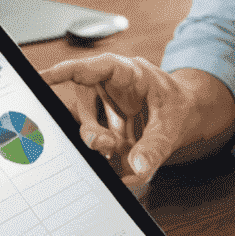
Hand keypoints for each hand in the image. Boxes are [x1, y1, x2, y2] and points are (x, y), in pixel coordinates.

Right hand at [41, 54, 209, 191]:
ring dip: (98, 141)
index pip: (94, 68)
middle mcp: (114, 86)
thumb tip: (137, 168)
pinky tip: (121, 164)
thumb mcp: (174, 124)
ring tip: (116, 152)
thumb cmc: (182, 105)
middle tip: (104, 145)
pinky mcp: (111, 124)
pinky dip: (108, 155)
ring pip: (89, 122)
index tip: (42, 78)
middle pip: (84, 101)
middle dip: (89, 127)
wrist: (193, 113)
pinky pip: (100, 139)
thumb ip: (156, 146)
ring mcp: (110, 105)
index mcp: (130, 73)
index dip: (66, 71)